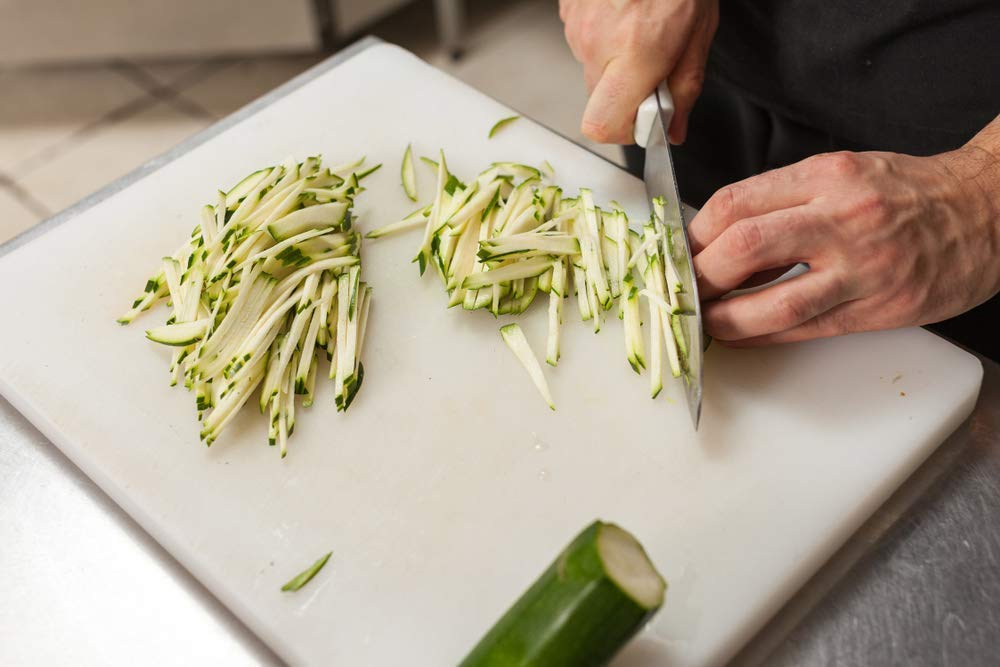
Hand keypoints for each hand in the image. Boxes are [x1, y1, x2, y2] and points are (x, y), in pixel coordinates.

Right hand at [560, 0, 717, 144]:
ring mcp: (577, 26)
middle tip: (653, 65)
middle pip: (598, 100)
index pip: (602, 124)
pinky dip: (604, 37)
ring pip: (591, 69)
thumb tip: (673, 129)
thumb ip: (684, 88)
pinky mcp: (568, 11)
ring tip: (641, 27)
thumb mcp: (699, 34)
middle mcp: (598, 43)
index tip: (643, 119)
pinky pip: (583, 41)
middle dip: (626, 93)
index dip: (622, 132)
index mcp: (636, 53)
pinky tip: (625, 13)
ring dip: (615, 61)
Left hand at [688, 145, 999, 346]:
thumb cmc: (906, 192)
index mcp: (826, 176)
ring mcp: (863, 267)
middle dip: (700, 277)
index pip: (734, 203)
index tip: (681, 252)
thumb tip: (718, 237)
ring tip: (704, 322)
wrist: (986, 211)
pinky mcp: (881, 308)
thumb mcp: (842, 172)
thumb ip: (782, 199)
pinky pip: (806, 329)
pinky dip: (763, 337)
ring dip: (725, 319)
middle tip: (683, 290)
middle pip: (743, 248)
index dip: (694, 235)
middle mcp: (842, 218)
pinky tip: (742, 337)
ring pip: (773, 303)